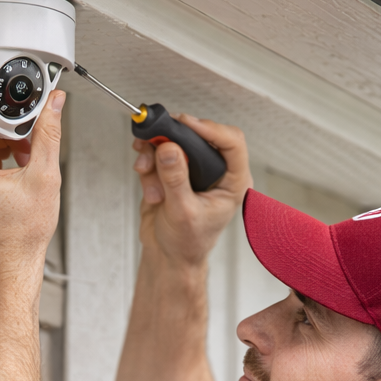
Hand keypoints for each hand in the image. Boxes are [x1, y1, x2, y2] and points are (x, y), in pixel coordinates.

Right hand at [133, 114, 250, 268]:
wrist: (167, 255)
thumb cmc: (187, 242)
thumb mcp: (182, 212)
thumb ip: (176, 179)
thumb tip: (170, 149)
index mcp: (233, 181)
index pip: (232, 142)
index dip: (211, 129)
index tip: (186, 125)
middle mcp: (215, 171)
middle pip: (199, 135)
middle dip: (173, 139)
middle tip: (155, 141)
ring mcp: (192, 169)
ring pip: (173, 141)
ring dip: (154, 156)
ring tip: (148, 176)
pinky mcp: (171, 169)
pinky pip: (156, 152)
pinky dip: (147, 164)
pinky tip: (147, 184)